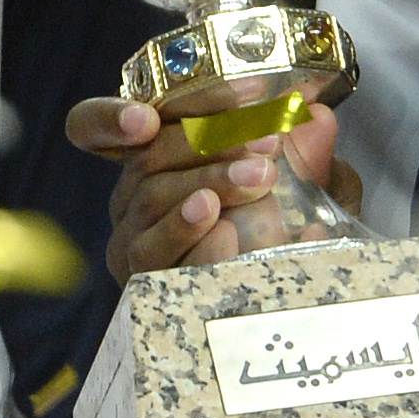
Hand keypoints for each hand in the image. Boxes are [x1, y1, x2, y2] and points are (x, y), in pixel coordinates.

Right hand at [67, 93, 360, 273]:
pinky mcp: (143, 283)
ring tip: (259, 177)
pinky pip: (158, 256)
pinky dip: (191, 235)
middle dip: (204, 136)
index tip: (151, 114)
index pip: (99, 125)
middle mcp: (130, 195)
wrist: (284, 303)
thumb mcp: (302, 188)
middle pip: (144, 155)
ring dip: (209, 180)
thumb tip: (319, 117)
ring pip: (153, 198)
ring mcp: (133, 240)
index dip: (112, 116)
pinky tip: (226, 229)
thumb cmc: (283, 226)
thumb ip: (309, 154)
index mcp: (153, 154)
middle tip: (263, 136)